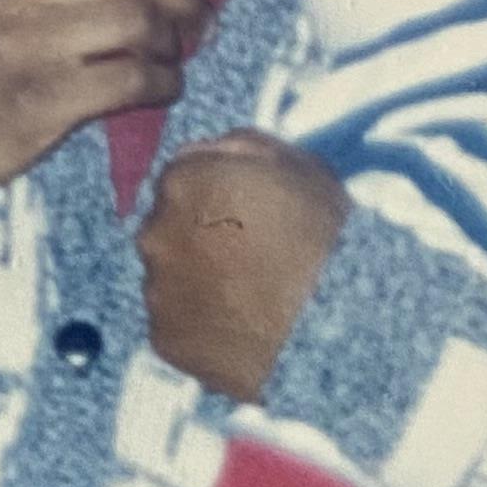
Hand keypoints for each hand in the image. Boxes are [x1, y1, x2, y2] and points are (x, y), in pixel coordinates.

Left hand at [137, 132, 347, 402]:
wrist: (332, 324)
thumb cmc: (321, 237)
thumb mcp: (297, 164)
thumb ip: (240, 147)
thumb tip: (212, 151)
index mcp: (183, 181)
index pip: (182, 177)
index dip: (215, 194)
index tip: (245, 213)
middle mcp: (154, 233)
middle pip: (168, 227)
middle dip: (199, 236)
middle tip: (247, 256)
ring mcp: (155, 290)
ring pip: (170, 277)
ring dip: (197, 281)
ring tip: (246, 297)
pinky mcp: (164, 339)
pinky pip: (177, 325)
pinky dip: (199, 325)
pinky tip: (237, 327)